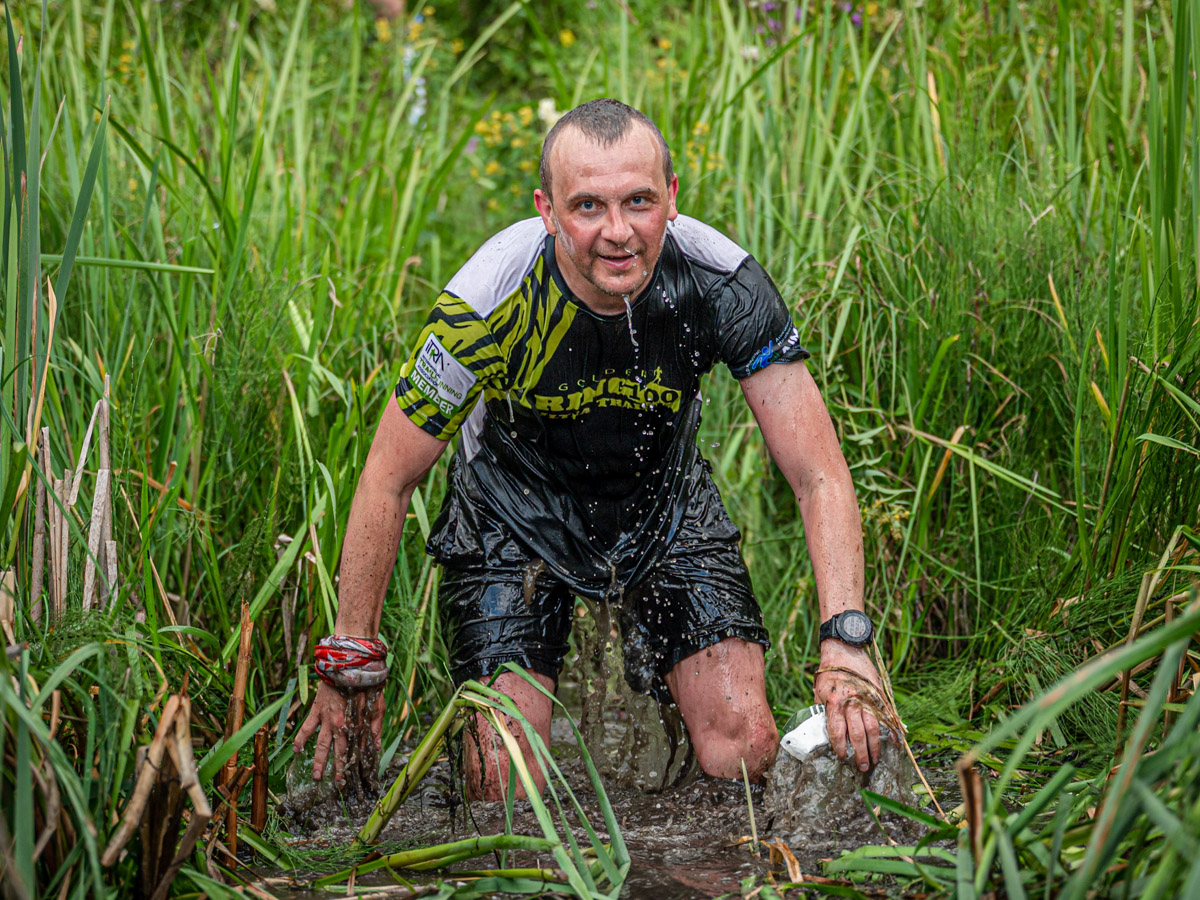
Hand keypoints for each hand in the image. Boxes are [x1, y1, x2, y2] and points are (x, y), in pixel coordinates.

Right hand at [292, 681, 384, 785]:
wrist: (348, 666)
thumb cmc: (365, 686)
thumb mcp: (377, 706)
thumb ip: (376, 727)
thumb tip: (377, 746)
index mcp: (355, 725)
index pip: (355, 749)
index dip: (355, 764)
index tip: (355, 777)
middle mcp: (339, 726)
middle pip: (338, 752)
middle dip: (338, 769)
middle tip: (337, 785)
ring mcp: (326, 719)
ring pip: (321, 745)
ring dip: (319, 762)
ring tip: (317, 777)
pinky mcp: (316, 710)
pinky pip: (306, 727)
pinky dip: (300, 739)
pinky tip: (296, 750)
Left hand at [814, 641, 883, 771]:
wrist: (844, 649)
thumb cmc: (829, 672)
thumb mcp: (820, 691)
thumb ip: (824, 711)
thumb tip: (826, 732)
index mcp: (834, 701)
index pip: (837, 730)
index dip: (839, 746)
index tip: (842, 757)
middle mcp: (852, 701)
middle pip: (857, 733)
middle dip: (860, 753)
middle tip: (862, 767)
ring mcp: (867, 698)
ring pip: (873, 727)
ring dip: (875, 746)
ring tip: (875, 759)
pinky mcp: (878, 694)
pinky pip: (886, 715)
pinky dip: (891, 730)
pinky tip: (894, 743)